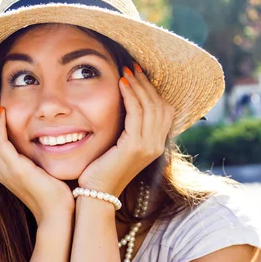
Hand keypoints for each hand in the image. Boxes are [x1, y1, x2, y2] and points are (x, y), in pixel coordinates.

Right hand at [0, 99, 74, 225]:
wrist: (57, 215)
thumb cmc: (56, 197)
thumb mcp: (43, 174)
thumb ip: (38, 161)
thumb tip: (50, 146)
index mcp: (6, 172)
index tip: (2, 109)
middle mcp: (0, 171)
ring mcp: (5, 170)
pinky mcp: (14, 169)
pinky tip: (6, 113)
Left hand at [78, 63, 174, 196]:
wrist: (96, 194)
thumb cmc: (101, 170)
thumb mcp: (119, 146)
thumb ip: (127, 130)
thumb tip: (125, 106)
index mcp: (156, 146)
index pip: (164, 110)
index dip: (152, 90)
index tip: (138, 74)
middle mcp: (156, 146)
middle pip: (160, 105)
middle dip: (146, 83)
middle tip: (132, 66)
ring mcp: (148, 147)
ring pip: (150, 106)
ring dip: (138, 85)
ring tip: (126, 71)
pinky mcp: (135, 147)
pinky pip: (137, 113)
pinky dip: (130, 95)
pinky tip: (120, 84)